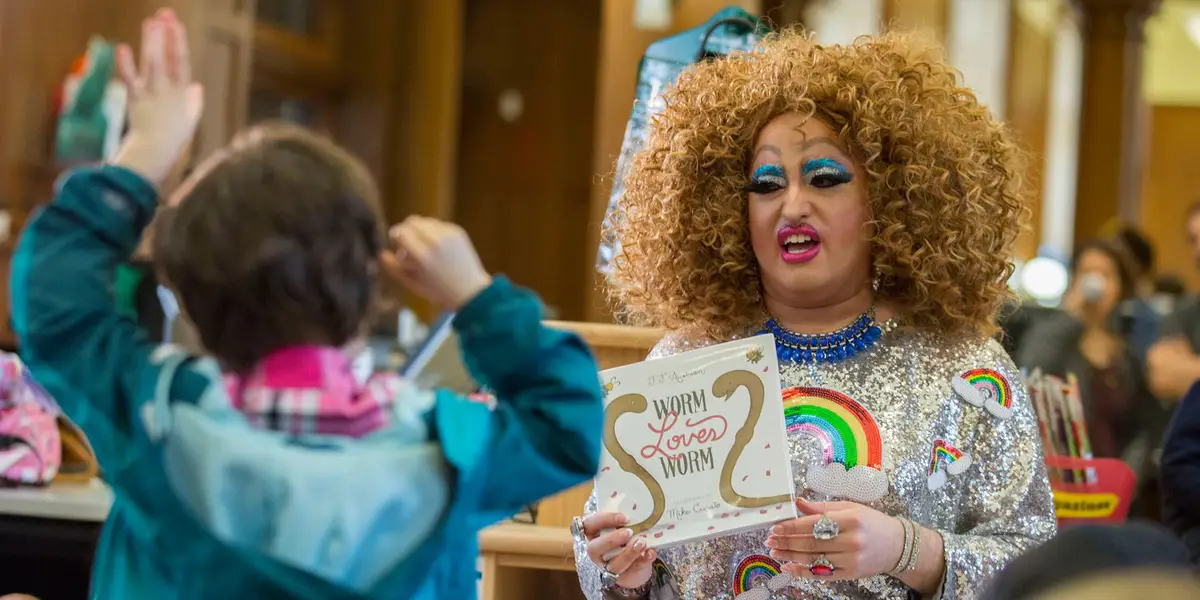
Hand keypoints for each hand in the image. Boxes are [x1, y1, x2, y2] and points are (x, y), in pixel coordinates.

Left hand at [112, 8, 203, 184]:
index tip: (175, 24)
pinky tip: (122, 48)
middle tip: (164, 14)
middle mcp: (168, 89)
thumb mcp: (192, 119)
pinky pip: (130, 80)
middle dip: (165, 34)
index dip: (178, 41)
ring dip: (151, 42)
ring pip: (151, 63)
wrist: (156, 151)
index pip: (181, 61)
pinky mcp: (135, 100)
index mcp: (183, 92)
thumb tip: (196, 86)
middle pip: (166, 57)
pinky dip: (126, 65)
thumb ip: (194, 101)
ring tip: (150, 22)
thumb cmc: (174, 136)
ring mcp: (151, 94)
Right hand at [380, 217, 491, 310]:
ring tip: (422, 245)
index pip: (401, 232)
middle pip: (412, 221)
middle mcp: (436, 242)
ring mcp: (449, 235)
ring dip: (419, 229)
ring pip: (425, 220)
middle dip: (406, 229)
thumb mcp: (412, 284)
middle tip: (407, 243)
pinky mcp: (458, 231)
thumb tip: (381, 253)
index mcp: (423, 256)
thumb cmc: (438, 290)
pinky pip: (438, 224)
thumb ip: (394, 268)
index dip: (395, 236)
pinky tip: (436, 246)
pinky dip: (433, 231)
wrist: (470, 290)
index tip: (396, 244)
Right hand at [581, 512, 655, 589]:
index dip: (603, 520)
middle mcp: (597, 552)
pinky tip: (650, 553)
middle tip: (629, 532)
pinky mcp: (623, 577)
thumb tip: (640, 512)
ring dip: (628, 553)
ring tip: (641, 543)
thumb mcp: (622, 527)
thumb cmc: (624, 539)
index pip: (589, 524)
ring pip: (613, 564)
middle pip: (594, 548)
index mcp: (593, 534)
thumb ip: (626, 522)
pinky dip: (643, 560)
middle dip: (611, 540)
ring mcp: (607, 567)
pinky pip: (632, 571)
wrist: (634, 564)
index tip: (623, 517)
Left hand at [765, 499, 903, 579]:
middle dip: (787, 542)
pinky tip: (789, 567)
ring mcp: (850, 560)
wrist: (898, 545)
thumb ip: (823, 508)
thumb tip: (798, 503)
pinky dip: (803, 572)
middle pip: (811, 543)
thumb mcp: (851, 508)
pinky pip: (821, 574)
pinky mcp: (850, 574)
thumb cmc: (873, 522)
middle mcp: (851, 541)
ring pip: (813, 559)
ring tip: (774, 552)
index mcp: (851, 520)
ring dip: (790, 557)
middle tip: (770, 540)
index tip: (776, 527)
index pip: (814, 524)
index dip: (792, 527)